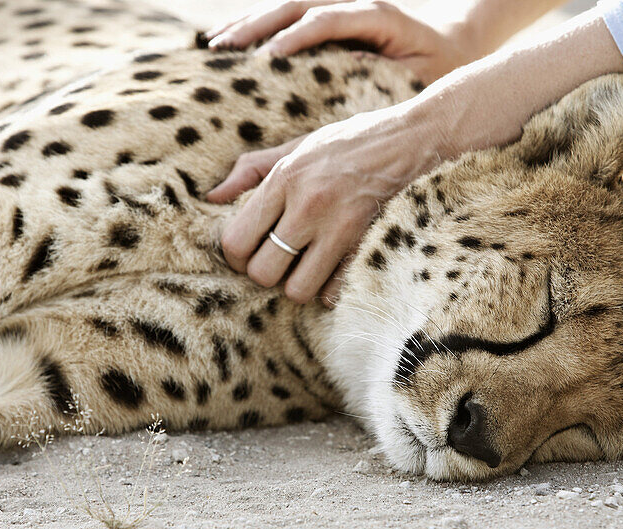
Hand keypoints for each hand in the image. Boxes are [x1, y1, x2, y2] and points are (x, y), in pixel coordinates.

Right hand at [207, 0, 475, 85]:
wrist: (453, 42)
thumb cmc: (437, 68)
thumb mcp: (419, 77)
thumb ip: (387, 75)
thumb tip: (348, 69)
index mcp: (376, 15)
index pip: (327, 17)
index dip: (297, 35)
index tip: (269, 56)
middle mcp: (353, 2)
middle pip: (296, 4)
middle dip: (257, 25)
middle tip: (224, 48)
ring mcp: (339, 5)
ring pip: (286, 5)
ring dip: (249, 22)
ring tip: (215, 45)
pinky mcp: (330, 16)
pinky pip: (288, 16)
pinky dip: (258, 26)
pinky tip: (230, 40)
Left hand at [208, 101, 440, 305]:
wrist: (410, 140)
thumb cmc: (348, 143)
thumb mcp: (296, 146)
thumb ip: (251, 170)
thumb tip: (211, 198)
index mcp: (284, 179)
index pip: (236, 240)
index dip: (236, 256)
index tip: (248, 251)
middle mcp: (307, 206)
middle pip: (262, 272)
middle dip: (266, 274)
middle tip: (277, 262)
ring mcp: (339, 229)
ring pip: (296, 290)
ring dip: (297, 285)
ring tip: (304, 268)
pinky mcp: (366, 245)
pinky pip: (333, 292)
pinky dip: (329, 290)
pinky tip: (331, 271)